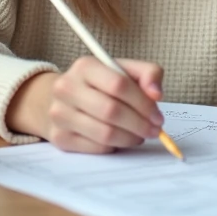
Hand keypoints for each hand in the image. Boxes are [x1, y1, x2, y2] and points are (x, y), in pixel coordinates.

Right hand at [9, 57, 164, 152]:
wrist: (63, 98)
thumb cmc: (101, 84)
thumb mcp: (125, 70)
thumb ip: (148, 74)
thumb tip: (156, 94)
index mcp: (85, 66)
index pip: (119, 85)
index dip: (143, 103)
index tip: (158, 116)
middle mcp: (66, 88)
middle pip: (111, 111)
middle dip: (139, 124)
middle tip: (154, 130)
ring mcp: (59, 114)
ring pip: (104, 134)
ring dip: (130, 138)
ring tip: (139, 135)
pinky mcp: (59, 137)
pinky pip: (95, 148)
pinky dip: (114, 147)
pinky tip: (120, 139)